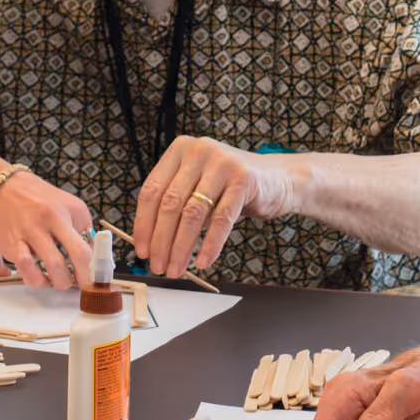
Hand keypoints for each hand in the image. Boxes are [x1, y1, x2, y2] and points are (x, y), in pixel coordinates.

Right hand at [0, 171, 93, 288]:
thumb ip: (80, 228)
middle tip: (82, 283)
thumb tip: (91, 255)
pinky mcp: (12, 242)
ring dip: (61, 281)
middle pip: (79, 254)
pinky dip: (36, 279)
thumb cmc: (35, 198)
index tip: (96, 275)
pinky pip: (27, 269)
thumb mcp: (66, 204)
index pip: (92, 241)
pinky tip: (39, 277)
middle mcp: (52, 217)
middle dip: (84, 277)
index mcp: (70, 209)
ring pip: (54, 266)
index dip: (96, 264)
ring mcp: (31, 230)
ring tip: (60, 281)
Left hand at [133, 136, 294, 277]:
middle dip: (161, 241)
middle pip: (170, 204)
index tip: (141, 250)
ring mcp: (222, 163)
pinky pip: (221, 220)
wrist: (277, 179)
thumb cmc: (231, 187)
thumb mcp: (198, 187)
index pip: (151, 190)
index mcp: (180, 150)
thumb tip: (149, 243)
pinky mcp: (244, 179)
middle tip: (158, 266)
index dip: (143, 224)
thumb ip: (175, 205)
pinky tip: (203, 261)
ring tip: (177, 268)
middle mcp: (198, 151)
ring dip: (181, 247)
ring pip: (193, 214)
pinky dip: (210, 245)